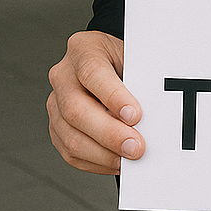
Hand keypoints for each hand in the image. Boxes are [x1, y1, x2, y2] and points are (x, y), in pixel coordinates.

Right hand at [47, 31, 144, 173]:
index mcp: (83, 49)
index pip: (92, 72)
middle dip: (109, 133)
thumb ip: (140, 79)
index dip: (113, 96)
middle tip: (136, 147)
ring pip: (71, 136)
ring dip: (103, 153)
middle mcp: (63, 75)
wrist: (112, 66)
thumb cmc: (126, 61)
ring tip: (129, 158)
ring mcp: (56, 103)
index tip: (135, 115)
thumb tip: (155, 112)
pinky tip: (117, 162)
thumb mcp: (135, 57)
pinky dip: (96, 162)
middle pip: (76, 109)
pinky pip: (70, 153)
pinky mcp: (56, 128)